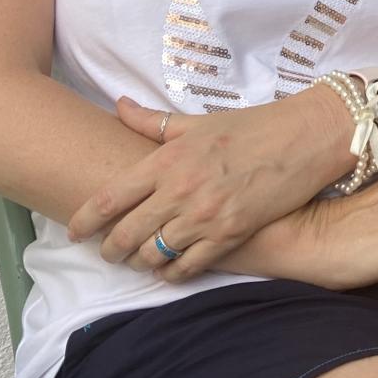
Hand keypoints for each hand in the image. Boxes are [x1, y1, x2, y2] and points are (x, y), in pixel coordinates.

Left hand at [69, 93, 343, 280]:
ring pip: (154, 255)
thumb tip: (118, 105)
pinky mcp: (229, 235)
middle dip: (110, 249)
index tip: (73, 232)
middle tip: (108, 252)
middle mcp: (181, 190)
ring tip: (141, 258)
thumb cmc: (251, 126)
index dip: (85, 220)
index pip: (112, 198)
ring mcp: (205, 216)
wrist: (303, 138)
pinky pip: (188, 267)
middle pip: (126, 234)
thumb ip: (152, 121)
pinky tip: (171, 268)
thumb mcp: (198, 120)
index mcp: (169, 159)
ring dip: (142, 261)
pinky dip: (173, 272)